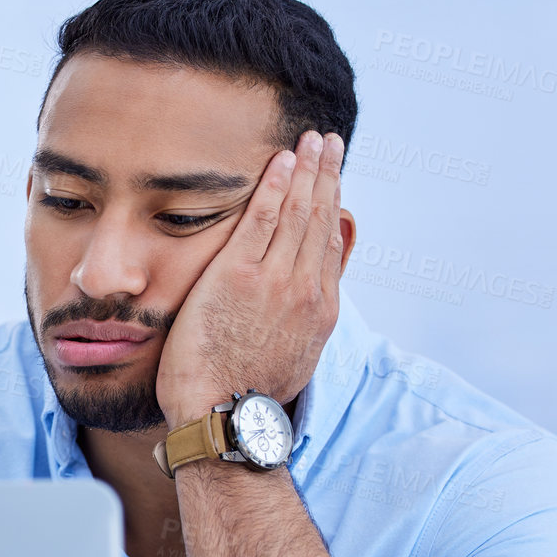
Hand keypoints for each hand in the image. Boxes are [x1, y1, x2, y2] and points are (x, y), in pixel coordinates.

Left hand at [155, 130, 345, 428]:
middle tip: (330, 142)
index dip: (332, 205)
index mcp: (321, 310)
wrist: (223, 417)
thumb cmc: (246, 396)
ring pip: (298, 212)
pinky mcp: (239, 276)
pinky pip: (262, 219)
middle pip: (321, 219)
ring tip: (312, 139)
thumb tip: (314, 295)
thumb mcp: (295, 359)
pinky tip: (280, 161)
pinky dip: (274, 186)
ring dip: (307, 170)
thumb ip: (305, 320)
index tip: (332, 179)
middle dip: (327, 175)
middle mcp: (306, 290)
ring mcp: (276, 281)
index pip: (330, 244)